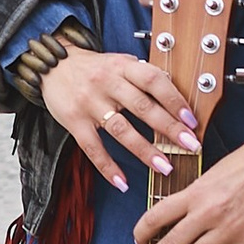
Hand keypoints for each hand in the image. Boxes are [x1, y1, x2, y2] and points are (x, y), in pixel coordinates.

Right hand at [40, 45, 203, 191]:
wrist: (52, 65)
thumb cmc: (93, 67)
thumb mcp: (118, 61)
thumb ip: (142, 75)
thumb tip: (175, 94)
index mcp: (121, 66)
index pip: (153, 80)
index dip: (174, 100)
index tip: (190, 120)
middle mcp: (106, 83)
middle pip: (142, 107)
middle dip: (169, 128)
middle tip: (190, 145)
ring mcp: (89, 103)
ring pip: (120, 130)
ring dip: (145, 150)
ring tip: (165, 166)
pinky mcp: (74, 121)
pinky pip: (92, 148)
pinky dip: (107, 167)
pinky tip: (122, 182)